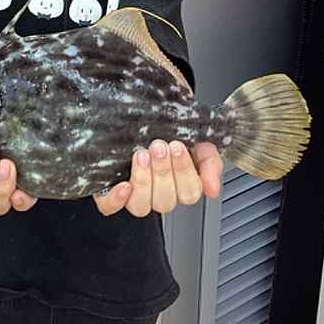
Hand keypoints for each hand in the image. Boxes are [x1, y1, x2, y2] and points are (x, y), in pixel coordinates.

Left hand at [93, 140, 222, 217]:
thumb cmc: (168, 130)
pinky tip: (123, 185)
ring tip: (141, 155)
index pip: (189, 193)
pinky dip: (116, 199)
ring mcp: (135, 195)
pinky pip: (111, 207)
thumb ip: (210, 163)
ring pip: (141, 206)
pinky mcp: (111, 193)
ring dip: (144, 181)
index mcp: (181, 185)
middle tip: (159, 146)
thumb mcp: (197, 140)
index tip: (178, 146)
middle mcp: (159, 193)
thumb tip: (212, 191)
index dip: (184, 172)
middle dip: (163, 171)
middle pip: (166, 201)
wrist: (139, 116)